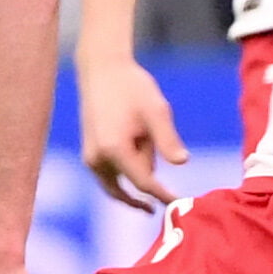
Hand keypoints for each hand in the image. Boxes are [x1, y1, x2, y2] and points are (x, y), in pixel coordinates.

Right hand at [75, 52, 186, 209]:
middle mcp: (97, 160)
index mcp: (114, 149)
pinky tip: (138, 143)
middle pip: (131, 185)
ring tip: (142, 132)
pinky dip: (126, 171)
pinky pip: (110, 177)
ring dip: (137, 168)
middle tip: (153, 143)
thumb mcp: (156, 110)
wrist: (102, 70)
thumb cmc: (132, 88)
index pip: (143, 183)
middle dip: (148, 174)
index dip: (163, 194)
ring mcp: (90, 159)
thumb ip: (168, 140)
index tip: (179, 203)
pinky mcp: (89, 155)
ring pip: (119, 183)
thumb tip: (182, 163)